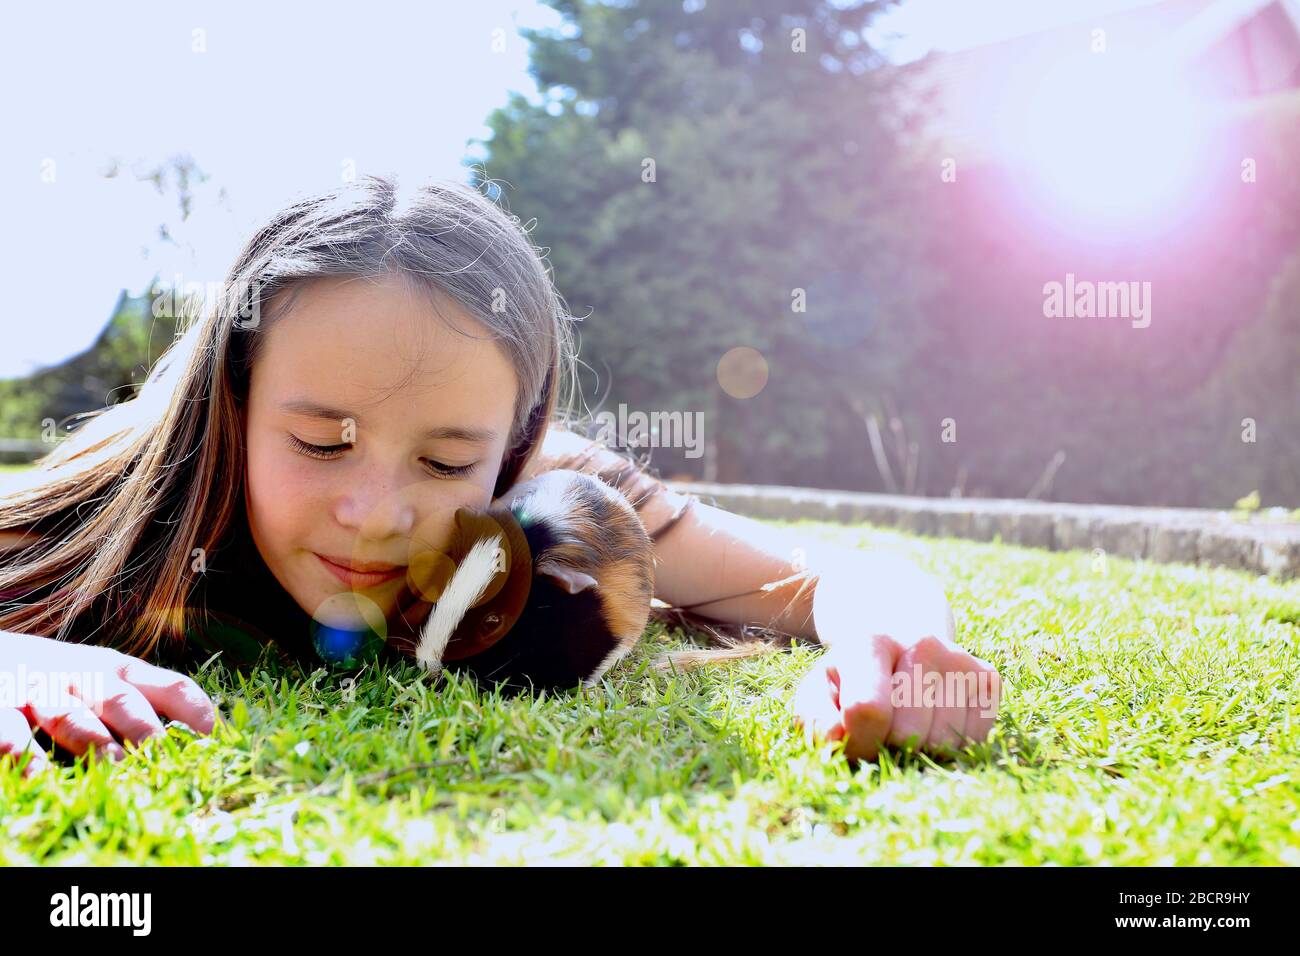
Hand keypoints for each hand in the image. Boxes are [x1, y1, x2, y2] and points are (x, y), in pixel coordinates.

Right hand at [0, 631, 219, 777]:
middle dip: (144, 728)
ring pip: (71, 716)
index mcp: (119, 670)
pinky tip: (36, 774)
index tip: (214, 734)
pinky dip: (22, 752)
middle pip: (121, 700)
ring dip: (94, 742)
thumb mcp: (108, 678)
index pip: (167, 684)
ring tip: (114, 765)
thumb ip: (148, 700)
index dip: (193, 707)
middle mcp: (84, 677)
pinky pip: (10, 730)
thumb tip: (204, 734)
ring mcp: (40, 691)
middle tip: (163, 757)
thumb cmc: (62, 675)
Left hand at [792, 633, 1000, 761]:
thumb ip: (815, 719)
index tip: (853, 739)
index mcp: (871, 642)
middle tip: (883, 726)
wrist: (901, 638)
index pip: (868, 712)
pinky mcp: (989, 678)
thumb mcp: (820, 690)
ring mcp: (960, 659)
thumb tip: (840, 739)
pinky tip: (934, 719)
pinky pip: (973, 741)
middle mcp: (922, 643)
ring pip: (944, 743)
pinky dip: (950, 744)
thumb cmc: (854, 676)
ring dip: (921, 748)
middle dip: (890, 745)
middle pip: (909, 734)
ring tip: (908, 720)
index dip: (859, 742)